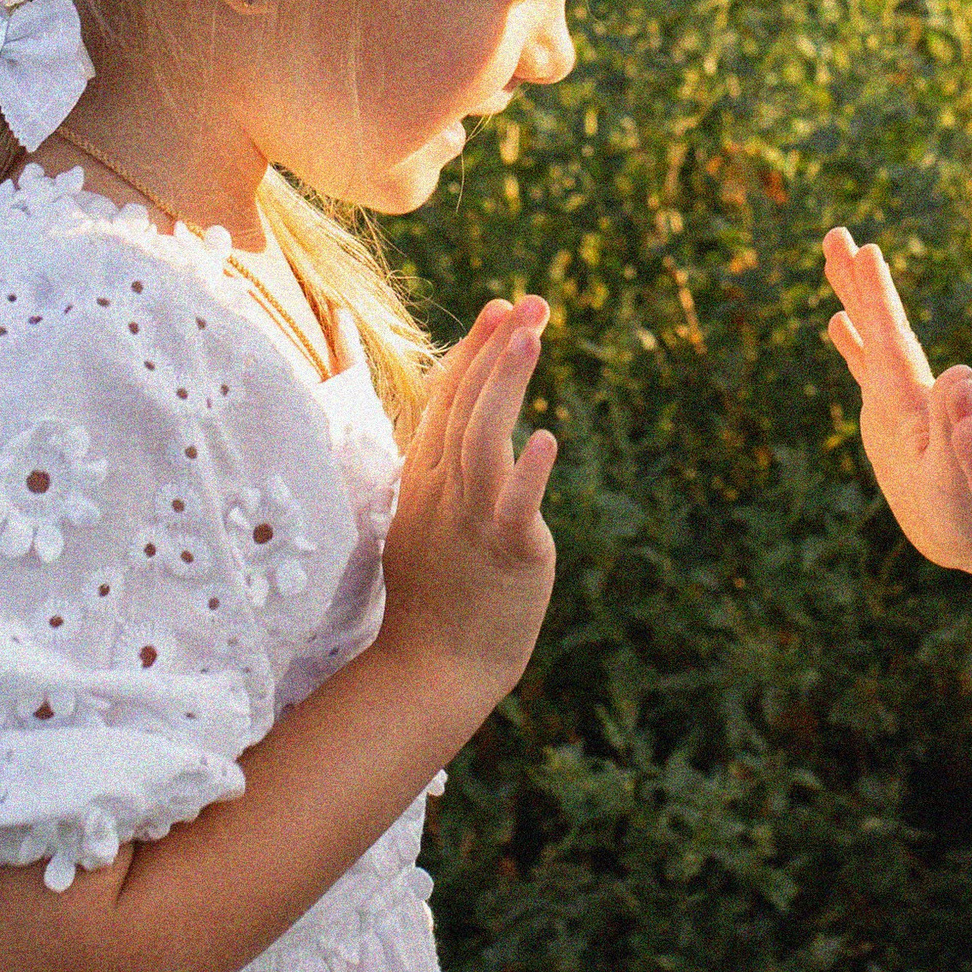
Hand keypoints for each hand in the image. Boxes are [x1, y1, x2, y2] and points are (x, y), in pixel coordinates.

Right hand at [377, 296, 557, 711]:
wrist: (432, 670)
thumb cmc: (436, 596)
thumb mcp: (427, 520)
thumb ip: (442, 471)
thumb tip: (460, 428)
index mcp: (425, 479)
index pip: (445, 400)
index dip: (473, 350)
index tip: (501, 307)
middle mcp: (442, 490)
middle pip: (465, 405)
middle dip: (497, 348)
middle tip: (530, 300)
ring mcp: (470, 519)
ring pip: (483, 440)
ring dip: (506, 384)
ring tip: (530, 336)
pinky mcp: (504, 551)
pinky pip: (513, 507)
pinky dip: (528, 473)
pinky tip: (546, 438)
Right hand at [823, 228, 971, 578]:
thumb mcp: (963, 474)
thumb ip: (959, 425)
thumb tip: (965, 371)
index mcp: (917, 401)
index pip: (894, 337)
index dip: (878, 296)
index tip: (867, 249)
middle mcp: (910, 390)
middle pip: (882, 324)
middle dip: (859, 281)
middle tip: (835, 234)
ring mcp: (900, 400)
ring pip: (874, 336)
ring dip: (855, 298)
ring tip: (834, 257)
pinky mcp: (893, 420)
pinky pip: (868, 369)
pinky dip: (854, 343)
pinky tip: (838, 323)